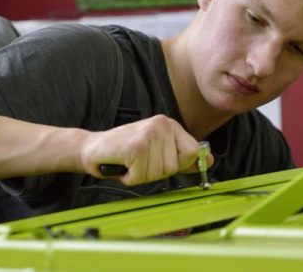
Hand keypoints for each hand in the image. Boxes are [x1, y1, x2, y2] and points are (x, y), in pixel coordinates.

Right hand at [79, 115, 213, 185]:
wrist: (93, 148)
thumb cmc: (125, 152)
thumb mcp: (158, 152)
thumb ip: (183, 157)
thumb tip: (209, 160)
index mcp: (170, 124)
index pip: (192, 152)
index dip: (176, 164)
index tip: (158, 160)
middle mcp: (161, 125)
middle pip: (174, 166)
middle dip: (156, 172)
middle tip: (139, 162)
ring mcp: (149, 134)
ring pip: (159, 173)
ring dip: (142, 175)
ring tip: (130, 163)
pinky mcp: (136, 147)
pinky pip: (142, 176)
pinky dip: (130, 178)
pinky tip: (123, 165)